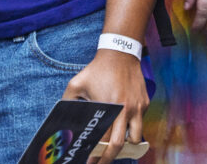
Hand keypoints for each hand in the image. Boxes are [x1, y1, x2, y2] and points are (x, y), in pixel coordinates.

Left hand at [63, 49, 147, 163]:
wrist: (121, 53)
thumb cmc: (97, 69)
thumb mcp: (77, 84)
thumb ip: (68, 102)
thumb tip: (61, 120)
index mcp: (109, 107)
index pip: (104, 140)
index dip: (97, 155)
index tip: (90, 161)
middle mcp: (126, 110)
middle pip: (120, 145)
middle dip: (110, 159)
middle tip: (100, 163)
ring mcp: (138, 107)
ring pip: (135, 138)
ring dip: (125, 145)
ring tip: (114, 146)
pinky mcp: (145, 103)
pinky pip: (139, 122)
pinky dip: (131, 127)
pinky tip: (122, 122)